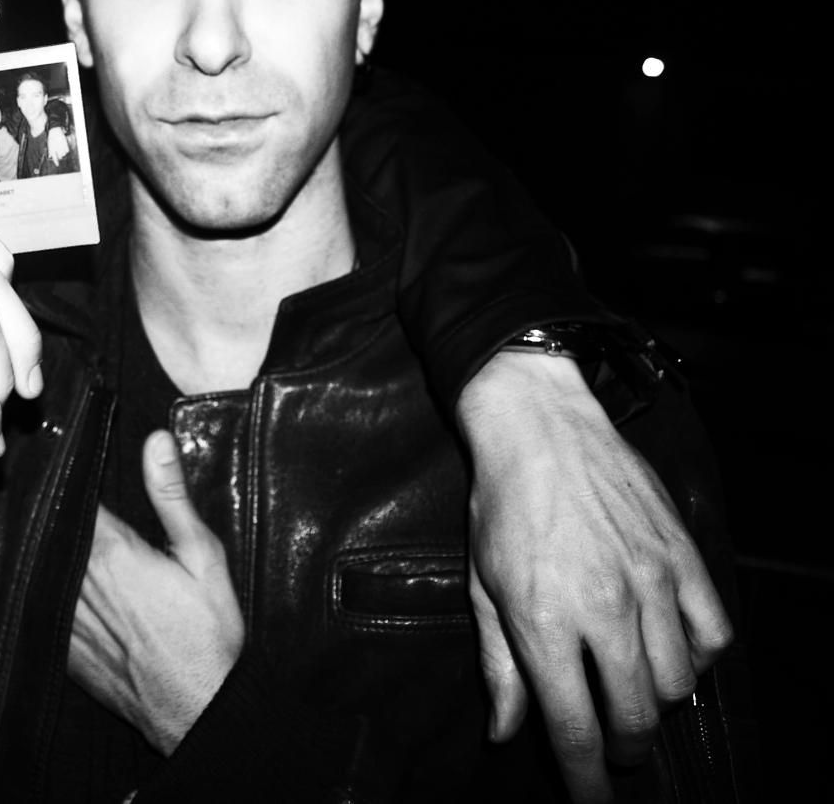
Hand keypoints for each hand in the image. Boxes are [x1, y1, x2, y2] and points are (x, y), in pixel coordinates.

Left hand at [47, 126, 70, 164]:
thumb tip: (50, 156)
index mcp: (52, 149)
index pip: (54, 158)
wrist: (55, 131)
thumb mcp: (49, 145)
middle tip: (59, 154)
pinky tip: (64, 147)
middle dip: (60, 156)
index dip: (56, 162)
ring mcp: (61, 147)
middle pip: (60, 157)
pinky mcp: (65, 144)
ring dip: (63, 153)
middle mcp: (57, 149)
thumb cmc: (51, 138)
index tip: (57, 165)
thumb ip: (50, 151)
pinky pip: (67, 151)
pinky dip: (66, 150)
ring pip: (64, 154)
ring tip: (61, 148)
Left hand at [68, 430, 244, 754]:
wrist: (196, 710)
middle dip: (55, 510)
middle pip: (51, 529)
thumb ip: (172, 498)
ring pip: (41, 564)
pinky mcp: (60, 647)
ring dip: (45, 546)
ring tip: (50, 527)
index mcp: (111, 552)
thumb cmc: (208, 635)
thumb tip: (156, 441)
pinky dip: (44, 587)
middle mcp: (78, 581)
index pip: (71, 498)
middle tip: (54, 485)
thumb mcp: (203, 557)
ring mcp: (64, 617)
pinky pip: (40, 604)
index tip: (64, 458)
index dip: (67, 477)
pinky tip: (55, 580)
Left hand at [458, 351, 731, 802]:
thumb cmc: (502, 507)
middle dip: (622, 750)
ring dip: (655, 706)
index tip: (590, 803)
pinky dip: (698, 658)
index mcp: (544, 620)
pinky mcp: (684, 558)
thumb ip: (498, 667)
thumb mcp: (482, 587)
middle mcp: (604, 608)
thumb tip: (503, 733)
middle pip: (633, 717)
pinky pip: (713, 634)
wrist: (541, 428)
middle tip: (609, 749)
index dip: (585, 780)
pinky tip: (670, 653)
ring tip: (631, 696)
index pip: (574, 728)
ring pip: (678, 684)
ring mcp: (652, 582)